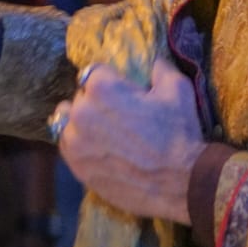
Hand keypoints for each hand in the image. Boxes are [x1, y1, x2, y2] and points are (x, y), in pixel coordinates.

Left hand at [53, 56, 205, 224]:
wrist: (180, 183)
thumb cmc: (178, 134)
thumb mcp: (178, 90)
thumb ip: (160, 69)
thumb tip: (154, 63)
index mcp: (101, 88)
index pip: (94, 73)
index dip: (110, 81)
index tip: (122, 93)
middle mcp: (81, 111)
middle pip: (81, 97)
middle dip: (96, 102)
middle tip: (118, 116)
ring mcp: (75, 141)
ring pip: (68, 121)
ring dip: (82, 123)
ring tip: (103, 133)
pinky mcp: (75, 166)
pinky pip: (67, 145)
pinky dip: (78, 144)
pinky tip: (96, 148)